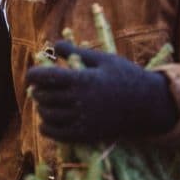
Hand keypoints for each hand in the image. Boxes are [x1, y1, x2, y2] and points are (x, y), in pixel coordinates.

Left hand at [27, 41, 177, 142]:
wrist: (148, 104)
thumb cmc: (126, 76)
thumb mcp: (104, 59)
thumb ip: (77, 51)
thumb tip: (54, 44)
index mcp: (82, 79)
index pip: (45, 77)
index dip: (33, 75)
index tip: (31, 75)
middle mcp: (80, 101)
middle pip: (44, 96)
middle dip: (37, 91)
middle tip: (38, 88)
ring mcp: (83, 120)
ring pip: (48, 115)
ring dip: (42, 108)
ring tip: (45, 102)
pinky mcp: (87, 135)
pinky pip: (57, 134)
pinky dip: (47, 128)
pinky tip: (47, 121)